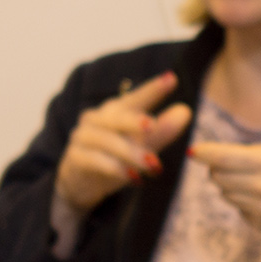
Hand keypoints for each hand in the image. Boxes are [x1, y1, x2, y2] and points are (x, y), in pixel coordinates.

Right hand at [55, 73, 194, 213]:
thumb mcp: (141, 146)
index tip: (172, 79)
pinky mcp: (75, 157)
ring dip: (130, 153)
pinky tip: (133, 178)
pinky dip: (114, 168)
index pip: (136, 98)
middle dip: (135, 121)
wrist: (82, 182)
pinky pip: (94, 160)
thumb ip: (161, 131)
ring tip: (154, 166)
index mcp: (116, 111)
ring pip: (107, 141)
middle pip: (117, 117)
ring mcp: (83, 137)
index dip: (152, 89)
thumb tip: (185, 111)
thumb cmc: (115, 157)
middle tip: (152, 125)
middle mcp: (97, 119)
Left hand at [191, 140, 260, 235]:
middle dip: (218, 168)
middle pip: (217, 176)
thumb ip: (244, 152)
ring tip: (254, 181)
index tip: (193, 152)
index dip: (203, 153)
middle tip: (233, 164)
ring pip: (224, 193)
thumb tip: (207, 156)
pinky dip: (243, 201)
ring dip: (231, 185)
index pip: (221, 158)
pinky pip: (237, 208)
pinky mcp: (260, 224)